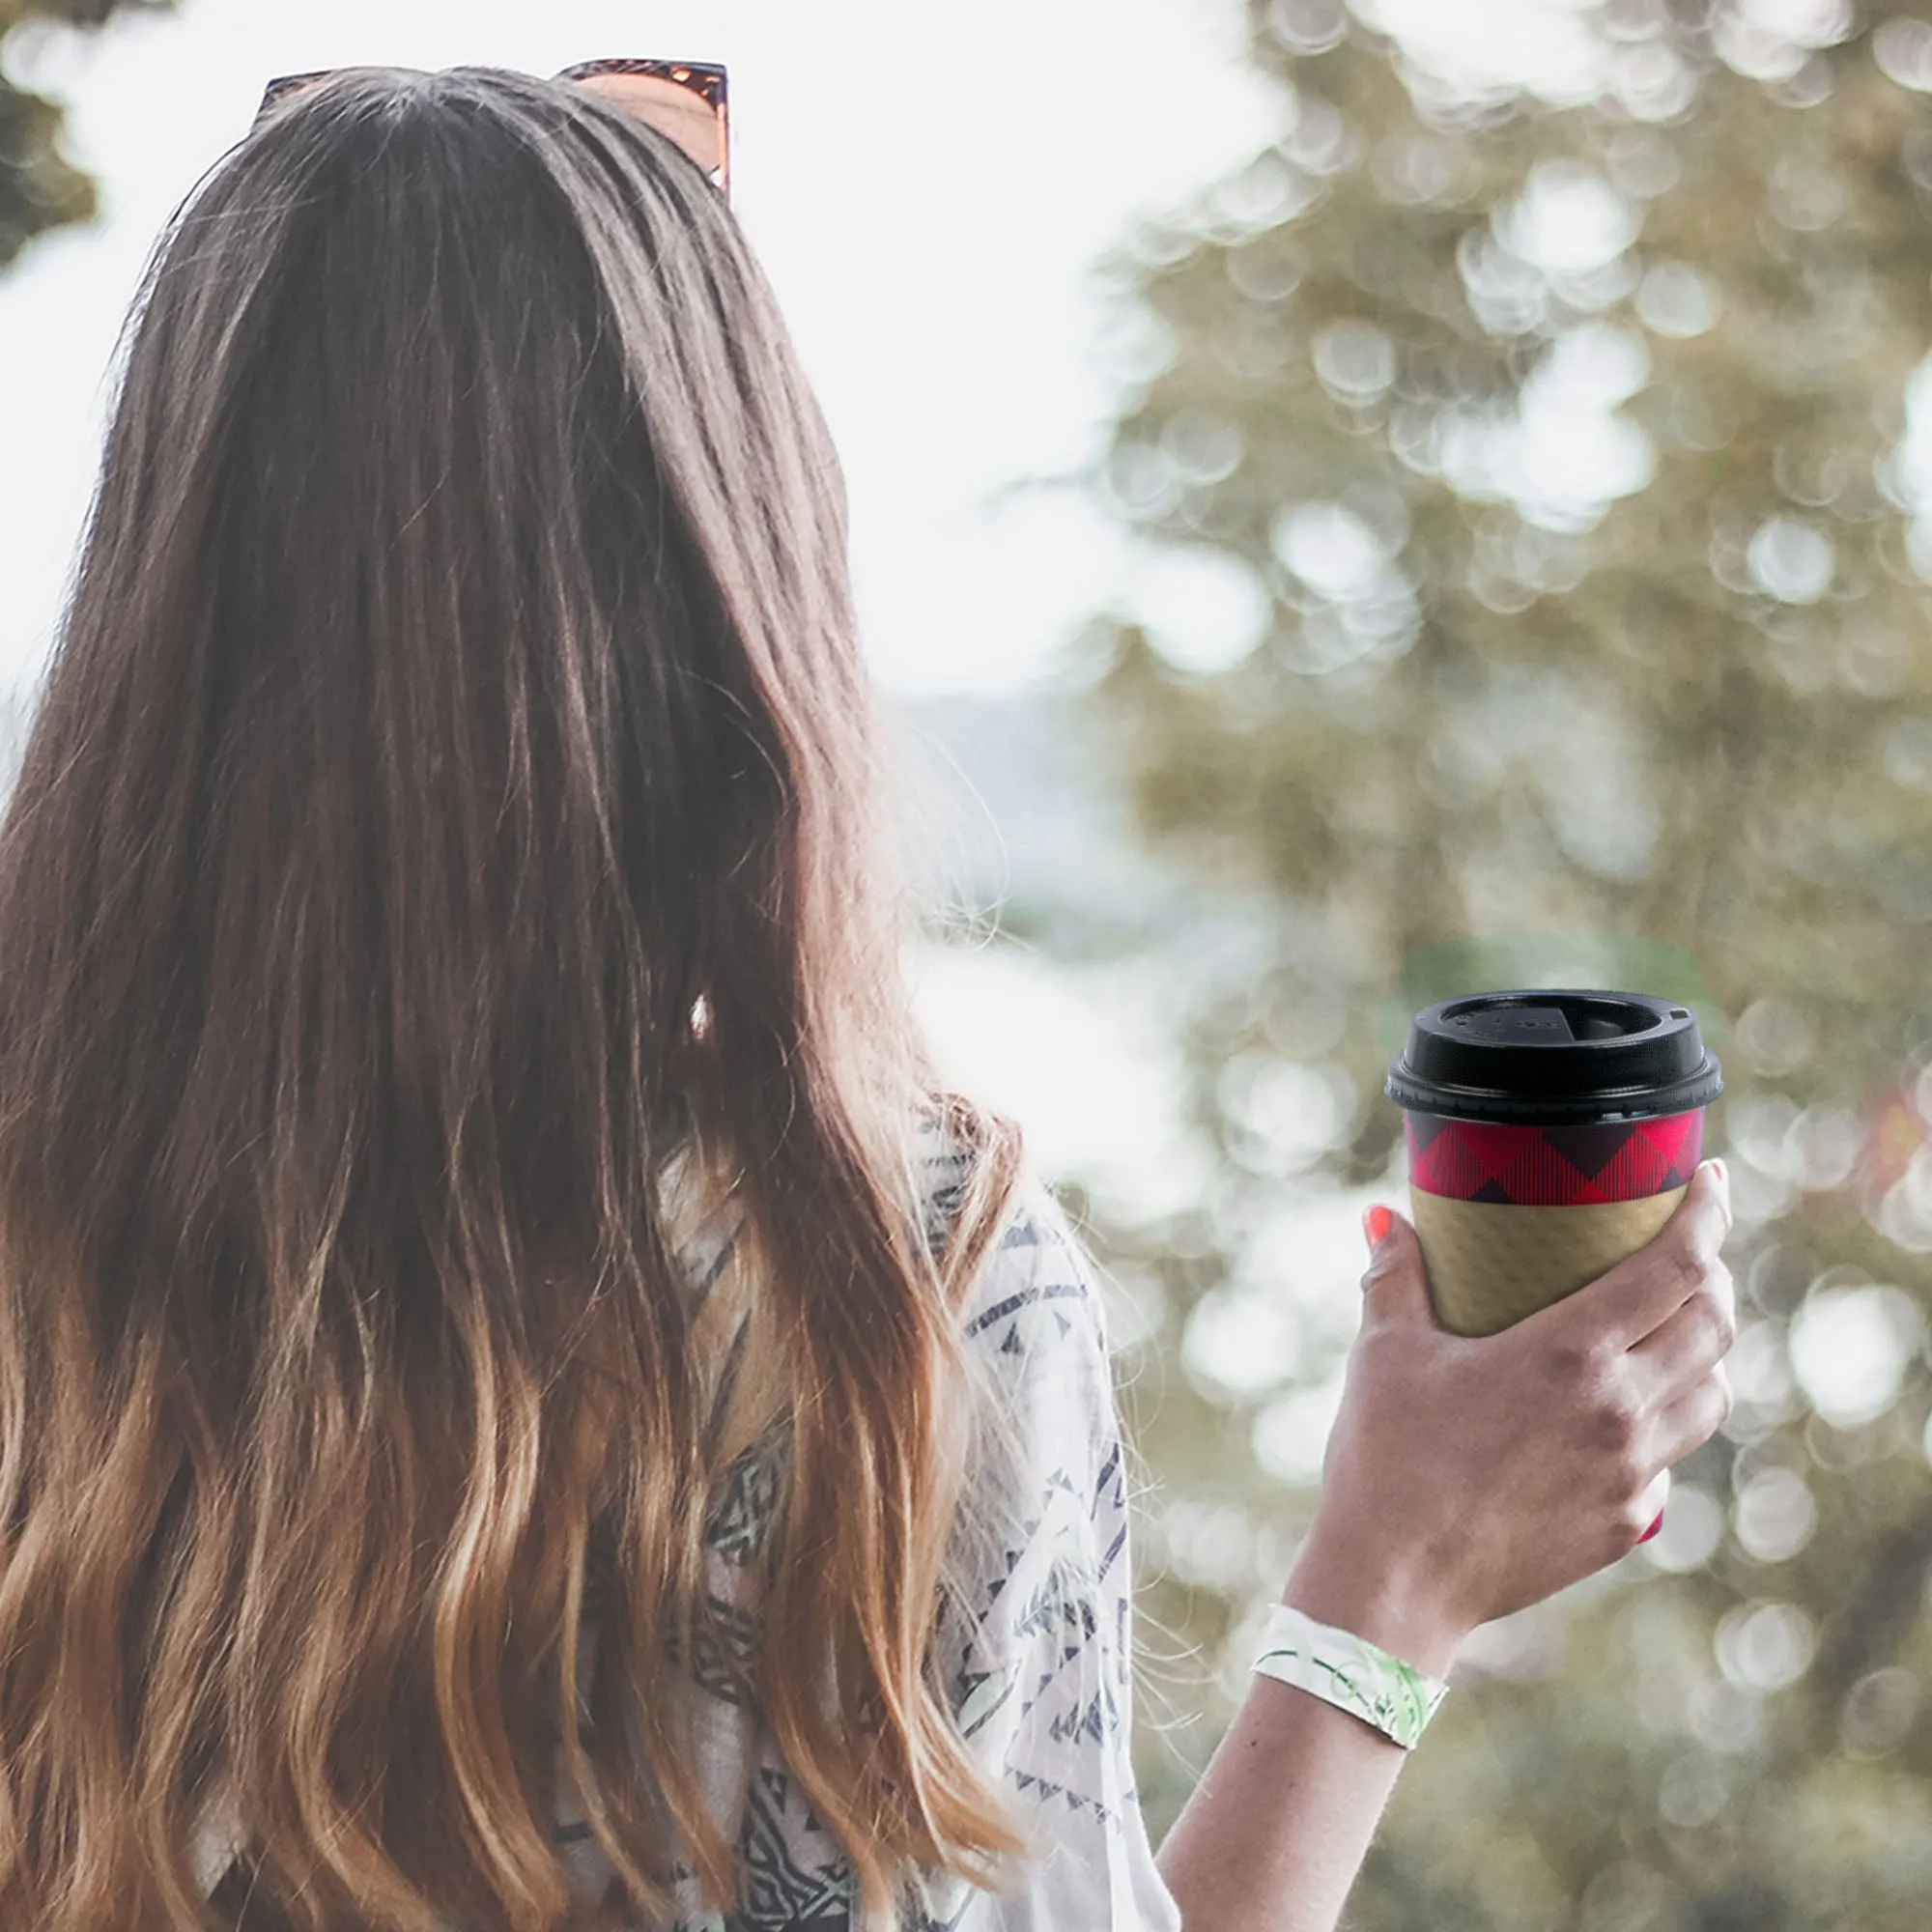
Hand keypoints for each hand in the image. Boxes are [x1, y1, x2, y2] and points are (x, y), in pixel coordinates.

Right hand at [1283, 1159, 1735, 1676]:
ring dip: (1705, 1351)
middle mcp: (1620, 1409)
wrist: (1397, 1580)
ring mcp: (1631, 1474)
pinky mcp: (1627, 1524)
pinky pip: (1669, 1459)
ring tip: (1673, 1328)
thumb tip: (1383, 1219)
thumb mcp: (1385, 1353)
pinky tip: (1621, 1416)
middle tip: (1690, 1250)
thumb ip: (1395, 1276)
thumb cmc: (1387, 1458)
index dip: (1709, 1214)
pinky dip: (1662, 1423)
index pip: (1677, 1267)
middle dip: (1715, 1276)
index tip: (1716, 1181)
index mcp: (1570, 1352)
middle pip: (1714, 1325)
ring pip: (1711, 1395)